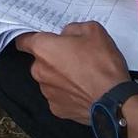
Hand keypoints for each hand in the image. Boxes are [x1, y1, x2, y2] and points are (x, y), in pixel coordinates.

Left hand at [15, 23, 130, 122]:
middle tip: (74, 56)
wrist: (114, 99)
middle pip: (40, 61)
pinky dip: (67, 92)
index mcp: (44, 49)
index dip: (31, 38)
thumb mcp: (93, 31)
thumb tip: (66, 35)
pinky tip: (82, 90)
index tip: (39, 38)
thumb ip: (73, 29)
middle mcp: (40, 71)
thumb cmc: (102, 64)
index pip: (24, 41)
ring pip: (49, 79)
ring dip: (60, 76)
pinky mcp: (57, 109)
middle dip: (53, 57)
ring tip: (82, 75)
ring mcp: (47, 92)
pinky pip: (58, 95)